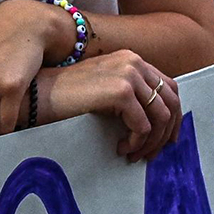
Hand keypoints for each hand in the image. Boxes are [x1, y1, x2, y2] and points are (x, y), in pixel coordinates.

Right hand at [40, 51, 180, 160]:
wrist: (39, 94)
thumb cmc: (68, 97)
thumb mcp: (106, 88)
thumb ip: (132, 94)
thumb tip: (158, 121)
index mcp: (132, 59)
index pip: (169, 88)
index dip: (174, 116)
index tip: (166, 139)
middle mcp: (134, 62)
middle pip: (171, 102)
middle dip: (166, 133)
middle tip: (152, 154)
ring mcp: (129, 74)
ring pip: (160, 117)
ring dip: (150, 142)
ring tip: (133, 153)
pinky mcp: (121, 91)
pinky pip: (143, 126)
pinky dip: (135, 142)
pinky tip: (120, 147)